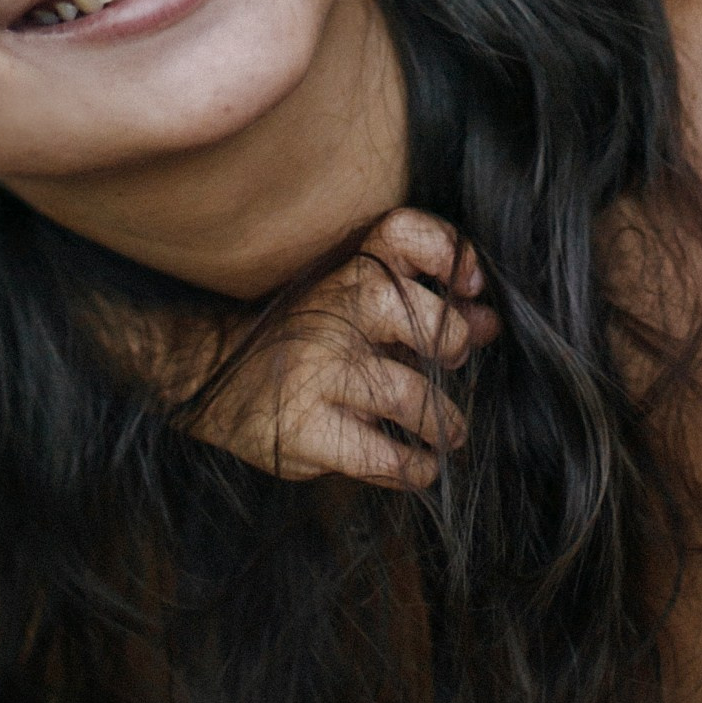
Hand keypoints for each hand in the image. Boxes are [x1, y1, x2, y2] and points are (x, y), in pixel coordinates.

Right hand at [193, 208, 495, 487]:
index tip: (469, 287)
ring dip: (442, 424)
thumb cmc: (306, 336)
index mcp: (344, 273)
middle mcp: (330, 314)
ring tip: (447, 436)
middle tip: (449, 367)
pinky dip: (412, 467)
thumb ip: (426, 310)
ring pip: (406, 396)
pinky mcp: (301, 430)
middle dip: (450, 345)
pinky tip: (417, 466)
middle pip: (417, 317)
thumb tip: (490, 322)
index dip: (447, 252)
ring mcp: (314, 373)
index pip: (402, 235)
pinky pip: (378, 455)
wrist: (211, 371)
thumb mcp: (355, 309)